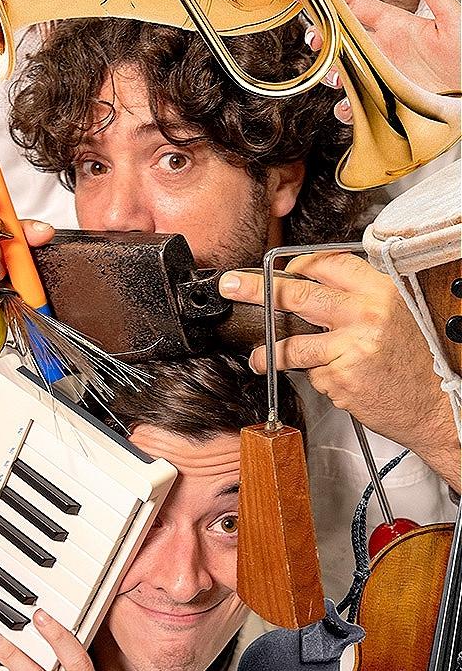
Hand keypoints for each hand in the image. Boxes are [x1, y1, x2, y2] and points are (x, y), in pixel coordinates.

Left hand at [219, 253, 460, 488]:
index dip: (297, 266)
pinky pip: (313, 374)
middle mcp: (365, 314)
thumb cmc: (418, 362)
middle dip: (257, 289)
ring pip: (293, 342)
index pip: (328, 264)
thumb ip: (360, 299)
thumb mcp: (398, 314)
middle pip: (298, 293)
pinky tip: (335, 382)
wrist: (438, 405)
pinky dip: (317, 378)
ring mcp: (351, 347)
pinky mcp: (341, 378)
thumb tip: (316, 286)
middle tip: (233, 287)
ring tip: (259, 359)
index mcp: (381, 291)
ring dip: (270, 352)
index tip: (278, 271)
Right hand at [287, 0, 460, 122]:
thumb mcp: (452, 21)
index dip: (330, 0)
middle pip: (340, 41)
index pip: (356, 8)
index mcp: (395, 26)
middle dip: (321, 39)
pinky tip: (347, 106)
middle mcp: (382, 51)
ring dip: (329, 74)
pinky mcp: (382, 102)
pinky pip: (355, 106)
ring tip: (332, 76)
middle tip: (314, 39)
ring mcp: (379, 76)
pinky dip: (346, 109)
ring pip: (341, 72)